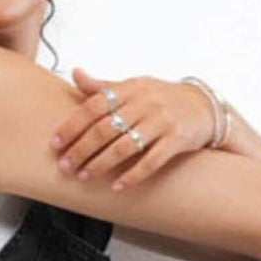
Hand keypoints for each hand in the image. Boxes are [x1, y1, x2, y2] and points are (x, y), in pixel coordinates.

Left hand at [50, 68, 216, 190]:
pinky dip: (133, 175)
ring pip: (125, 146)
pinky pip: (152, 160)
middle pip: (105, 129)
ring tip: (84, 176)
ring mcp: (162, 121)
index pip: (93, 106)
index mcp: (130, 89)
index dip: (72, 126)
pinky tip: (117, 186)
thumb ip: (104, 87)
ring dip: (101, 164)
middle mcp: (145, 103)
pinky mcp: (178, 139)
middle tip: (65, 166)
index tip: (55, 143)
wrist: (205, 106)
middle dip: (81, 149)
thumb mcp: (134, 87)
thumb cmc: (162, 98)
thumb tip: (77, 74)